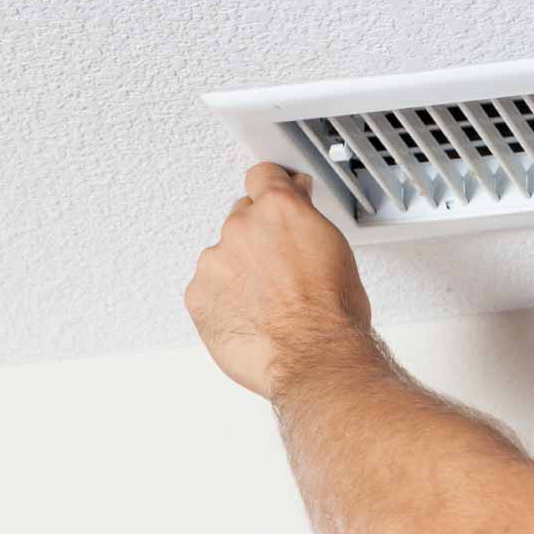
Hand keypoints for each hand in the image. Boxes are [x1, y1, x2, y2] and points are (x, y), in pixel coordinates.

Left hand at [186, 163, 372, 399]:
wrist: (313, 357)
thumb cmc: (332, 313)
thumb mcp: (336, 250)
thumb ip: (307, 222)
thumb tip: (301, 212)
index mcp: (279, 209)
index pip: (263, 175)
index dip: (272, 186)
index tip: (273, 191)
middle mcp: (242, 227)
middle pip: (242, 218)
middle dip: (259, 237)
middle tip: (281, 266)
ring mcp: (215, 261)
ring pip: (224, 257)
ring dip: (240, 272)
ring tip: (269, 301)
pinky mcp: (197, 295)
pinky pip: (208, 289)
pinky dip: (224, 300)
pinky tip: (252, 316)